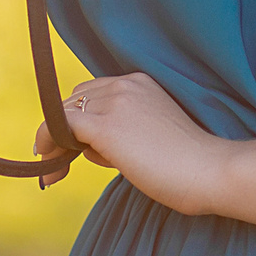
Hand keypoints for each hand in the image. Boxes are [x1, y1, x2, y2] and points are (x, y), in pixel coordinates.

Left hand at [35, 72, 235, 210]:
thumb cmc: (189, 164)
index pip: (95, 94)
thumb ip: (127, 131)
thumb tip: (91, 146)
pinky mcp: (105, 125)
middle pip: (76, 101)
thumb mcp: (154, 135)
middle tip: (61, 165)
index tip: (72, 150)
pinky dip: (47, 142)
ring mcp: (115, 102)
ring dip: (56, 142)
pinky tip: (49, 167)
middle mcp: (126, 84)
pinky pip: (59, 125)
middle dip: (65, 131)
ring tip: (57, 173)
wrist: (209, 170)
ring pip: (65, 114)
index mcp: (142, 83)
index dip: (79, 121)